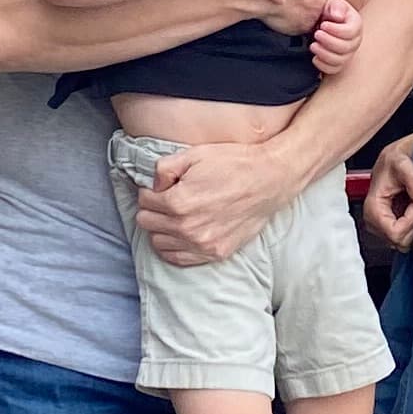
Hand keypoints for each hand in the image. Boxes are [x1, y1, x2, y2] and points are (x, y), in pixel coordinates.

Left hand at [136, 139, 301, 267]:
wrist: (269, 179)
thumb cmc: (233, 164)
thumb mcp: (194, 155)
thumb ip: (164, 169)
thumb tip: (153, 185)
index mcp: (179, 202)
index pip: (144, 201)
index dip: (150, 190)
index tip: (162, 186)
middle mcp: (187, 227)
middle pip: (146, 223)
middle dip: (152, 208)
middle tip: (166, 198)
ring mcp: (202, 244)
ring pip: (158, 242)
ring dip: (161, 228)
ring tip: (175, 215)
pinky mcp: (215, 253)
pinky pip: (177, 258)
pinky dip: (173, 246)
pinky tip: (181, 233)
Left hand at [308, 0, 363, 72]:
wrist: (325, 22)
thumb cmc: (330, 12)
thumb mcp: (333, 4)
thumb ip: (337, 6)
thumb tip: (338, 16)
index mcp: (356, 25)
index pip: (351, 32)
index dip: (336, 30)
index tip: (323, 24)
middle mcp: (355, 41)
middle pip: (346, 47)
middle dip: (328, 42)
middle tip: (316, 34)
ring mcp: (348, 54)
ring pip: (340, 60)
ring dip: (324, 54)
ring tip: (313, 45)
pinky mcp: (339, 63)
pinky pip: (333, 70)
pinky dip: (322, 65)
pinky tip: (314, 57)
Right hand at [362, 134, 412, 248]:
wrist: (393, 156)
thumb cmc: (393, 160)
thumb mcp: (403, 164)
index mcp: (372, 208)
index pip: (395, 234)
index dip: (410, 221)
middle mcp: (374, 221)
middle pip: (400, 241)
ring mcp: (382, 227)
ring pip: (405, 241)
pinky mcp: (390, 227)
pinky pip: (407, 237)